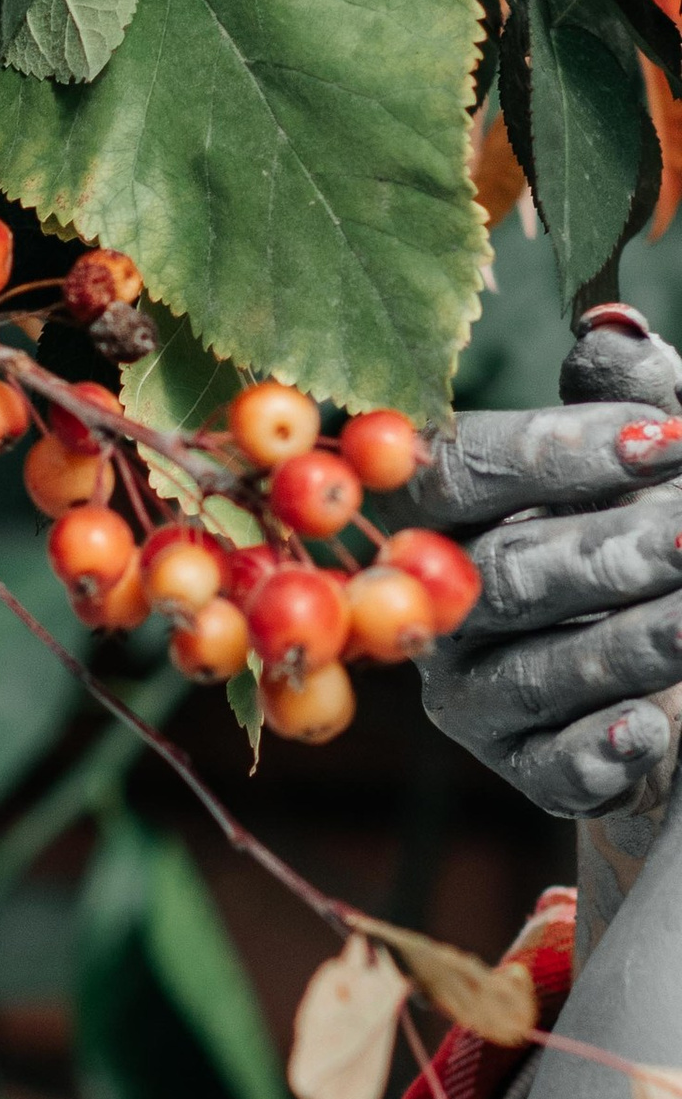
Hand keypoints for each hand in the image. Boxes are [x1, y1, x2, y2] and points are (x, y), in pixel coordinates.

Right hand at [414, 308, 681, 816]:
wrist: (679, 671)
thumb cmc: (654, 530)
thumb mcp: (656, 459)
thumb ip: (636, 395)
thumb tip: (613, 332)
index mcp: (450, 508)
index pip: (464, 470)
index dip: (555, 454)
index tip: (663, 440)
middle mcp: (441, 598)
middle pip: (503, 574)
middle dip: (611, 552)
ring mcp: (471, 689)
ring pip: (534, 669)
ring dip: (630, 642)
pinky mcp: (519, 766)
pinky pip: (550, 766)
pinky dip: (602, 750)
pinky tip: (656, 725)